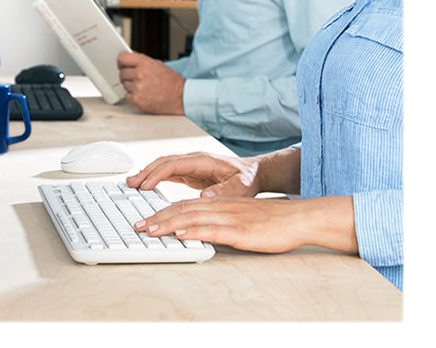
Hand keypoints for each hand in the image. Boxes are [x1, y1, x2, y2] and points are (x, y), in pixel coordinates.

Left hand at [117, 52, 184, 114]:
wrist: (181, 97)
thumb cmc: (172, 82)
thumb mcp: (158, 65)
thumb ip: (142, 62)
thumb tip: (129, 60)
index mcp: (145, 63)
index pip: (122, 58)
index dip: (121, 62)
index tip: (122, 64)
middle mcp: (140, 74)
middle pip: (121, 73)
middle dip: (127, 75)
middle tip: (136, 79)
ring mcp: (138, 87)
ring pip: (124, 85)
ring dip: (131, 86)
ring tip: (143, 87)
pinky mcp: (137, 100)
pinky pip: (126, 96)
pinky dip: (132, 96)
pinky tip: (143, 94)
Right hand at [126, 152, 261, 197]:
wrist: (252, 173)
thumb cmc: (246, 179)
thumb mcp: (240, 187)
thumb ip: (224, 191)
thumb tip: (205, 196)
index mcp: (203, 161)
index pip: (174, 164)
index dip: (158, 174)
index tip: (145, 185)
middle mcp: (193, 160)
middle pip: (164, 163)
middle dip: (146, 172)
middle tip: (130, 184)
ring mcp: (190, 165)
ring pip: (162, 166)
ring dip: (147, 174)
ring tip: (131, 184)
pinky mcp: (188, 173)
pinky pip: (167, 173)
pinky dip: (154, 177)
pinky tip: (144, 185)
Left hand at [133, 195, 357, 254]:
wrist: (298, 218)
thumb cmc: (271, 221)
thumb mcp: (240, 218)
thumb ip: (219, 221)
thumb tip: (196, 230)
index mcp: (219, 204)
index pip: (184, 206)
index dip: (162, 212)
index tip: (145, 220)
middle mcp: (220, 208)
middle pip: (182, 210)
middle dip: (157, 218)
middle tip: (138, 227)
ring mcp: (229, 218)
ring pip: (192, 218)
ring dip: (167, 224)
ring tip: (149, 230)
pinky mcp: (240, 231)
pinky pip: (212, 229)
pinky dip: (194, 231)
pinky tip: (180, 233)